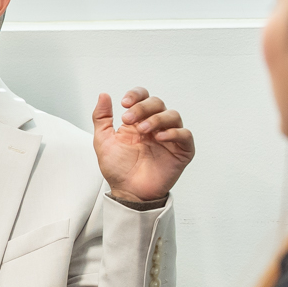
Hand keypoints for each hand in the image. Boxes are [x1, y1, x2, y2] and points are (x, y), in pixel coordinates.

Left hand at [93, 88, 194, 202]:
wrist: (127, 191)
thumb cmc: (118, 169)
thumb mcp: (103, 140)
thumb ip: (101, 117)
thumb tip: (103, 95)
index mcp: (138, 121)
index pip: (144, 97)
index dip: (136, 95)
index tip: (124, 103)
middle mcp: (155, 126)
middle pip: (158, 103)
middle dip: (142, 108)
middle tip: (128, 119)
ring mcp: (170, 138)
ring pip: (173, 115)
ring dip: (157, 118)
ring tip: (143, 130)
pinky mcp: (181, 151)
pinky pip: (185, 135)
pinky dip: (174, 132)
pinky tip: (160, 137)